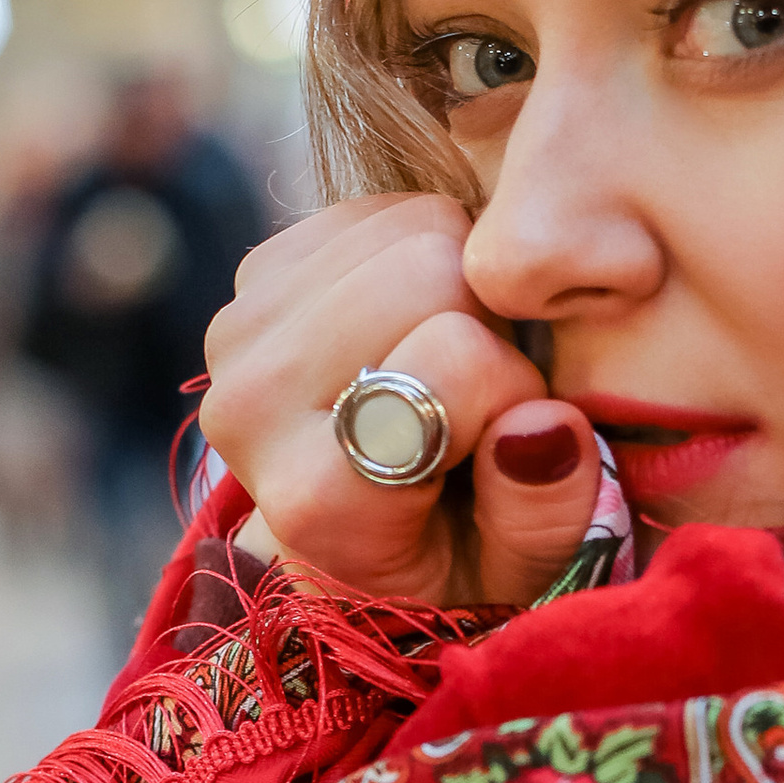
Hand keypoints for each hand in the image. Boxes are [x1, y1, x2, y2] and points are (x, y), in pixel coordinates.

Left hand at [197, 195, 598, 608]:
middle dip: (486, 316)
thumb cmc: (450, 562)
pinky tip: (409, 328)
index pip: (456, 359)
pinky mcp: (253, 281)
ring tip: (442, 361)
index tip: (499, 439)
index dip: (511, 385)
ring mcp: (240, 335)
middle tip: (476, 391)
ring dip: (458, 279)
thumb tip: (543, 425)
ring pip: (406, 222)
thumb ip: (541, 512)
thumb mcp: (517, 573)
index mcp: (318, 499)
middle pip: (427, 265)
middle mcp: (252, 409)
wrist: (350, 549)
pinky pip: (375, 209)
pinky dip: (418, 252)